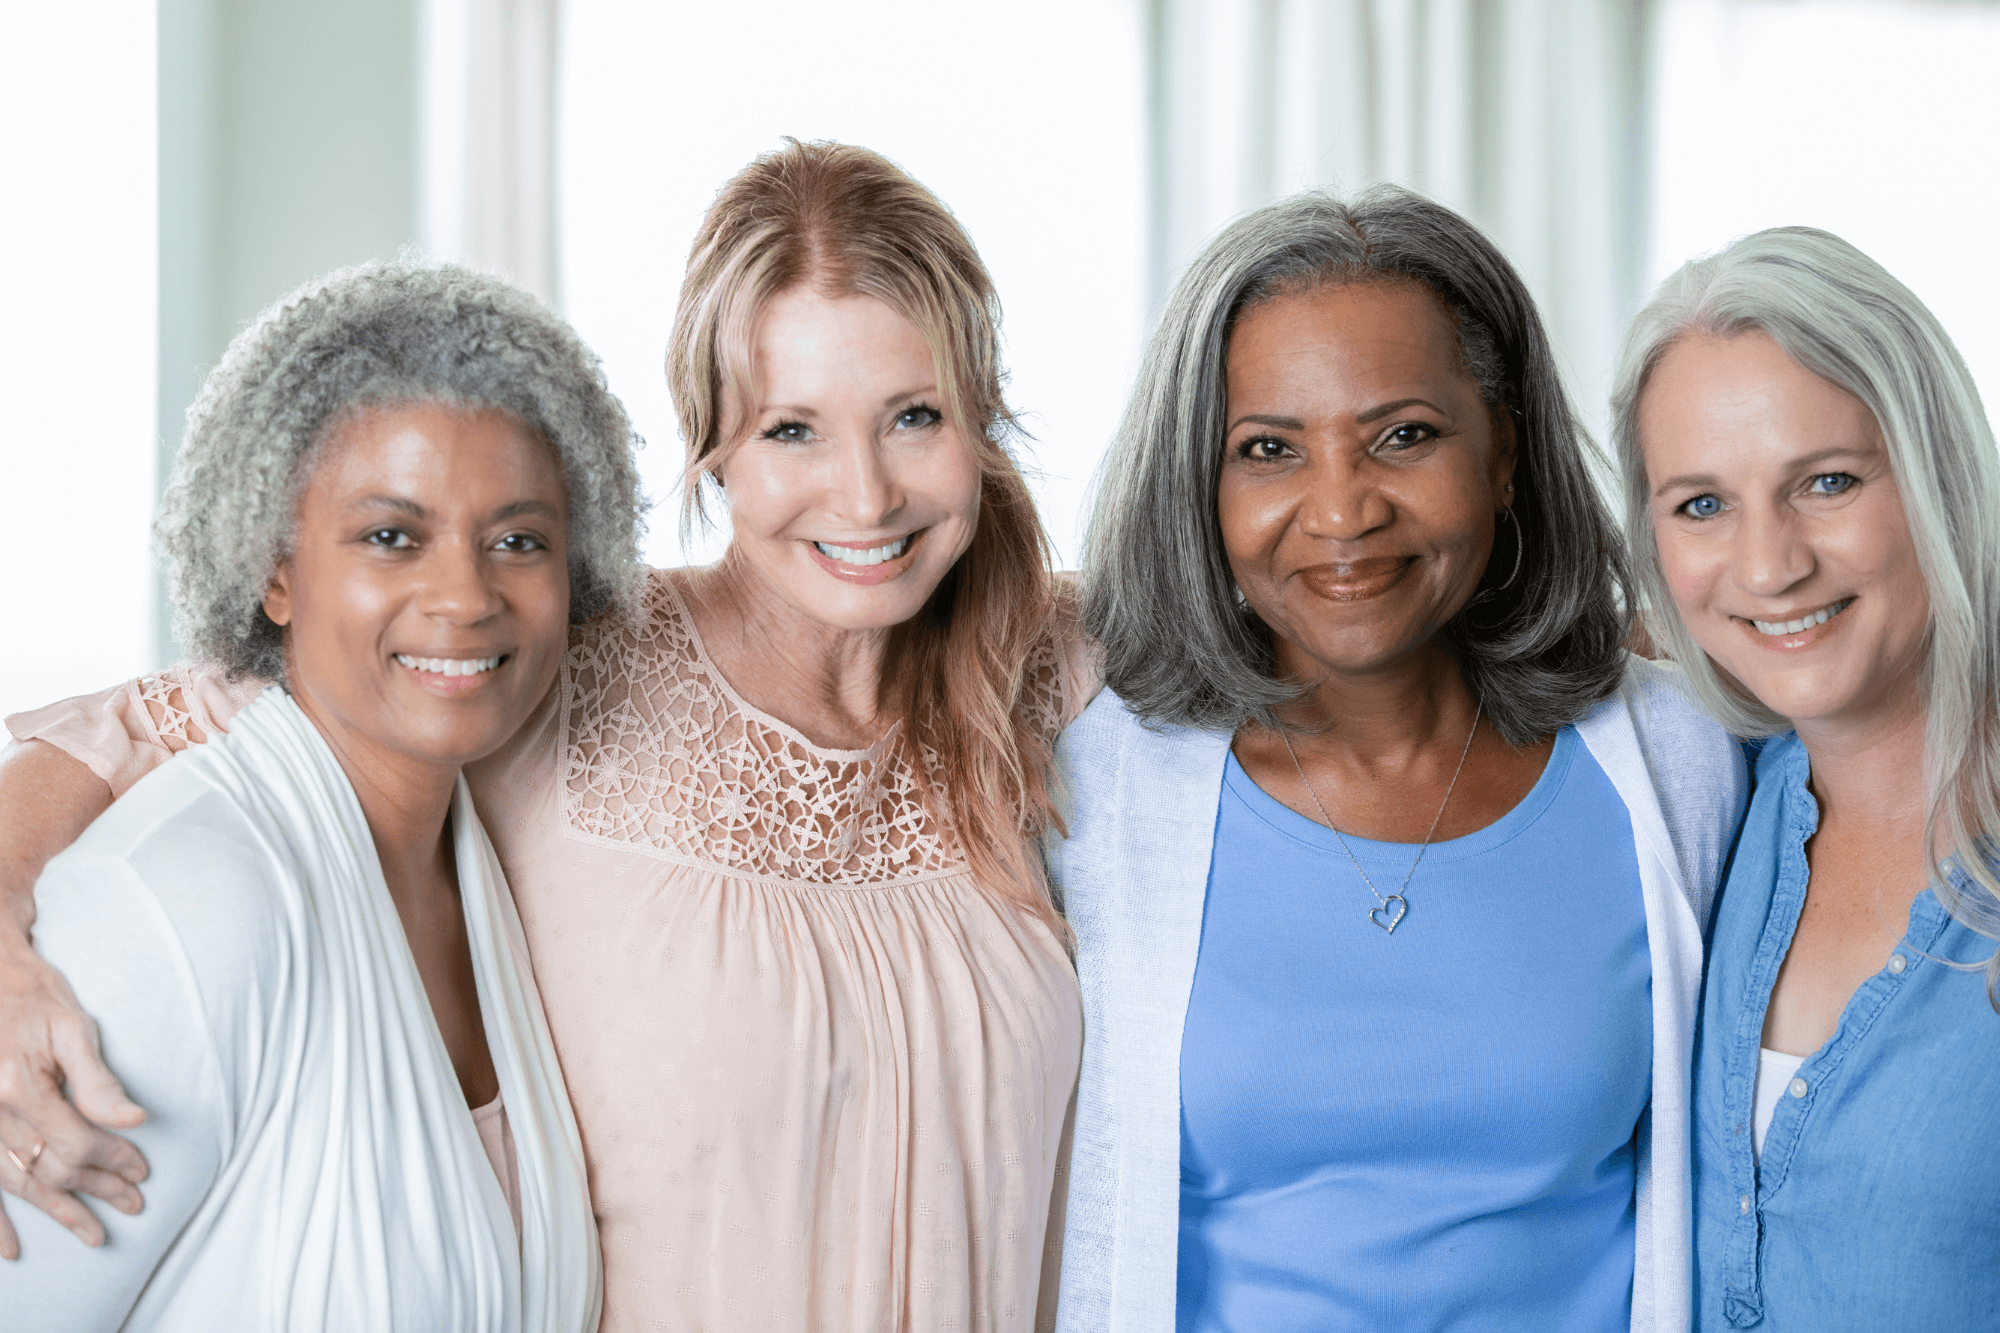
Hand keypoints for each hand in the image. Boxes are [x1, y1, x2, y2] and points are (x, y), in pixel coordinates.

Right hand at [0, 928, 147, 1258]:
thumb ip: (99, 1080)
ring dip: (58, 1209)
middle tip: (133, 1204)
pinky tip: (11, 1248)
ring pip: (18, 1183)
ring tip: (94, 1233)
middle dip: (96, 1188)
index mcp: (19, 1089)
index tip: (142, 1170)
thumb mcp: (73, 1027)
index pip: (76, 1143)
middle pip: (50, 1168)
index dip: (113, 1159)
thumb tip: (135, 1119)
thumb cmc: (33, 997)